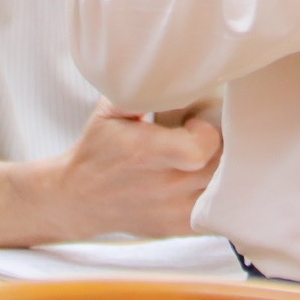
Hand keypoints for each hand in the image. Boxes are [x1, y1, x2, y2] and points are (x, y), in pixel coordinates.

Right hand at [41, 101, 222, 239]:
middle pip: (218, 168)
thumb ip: (140, 90)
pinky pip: (213, 216)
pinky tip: (209, 181)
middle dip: (222, 147)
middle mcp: (161, 187)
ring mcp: (170, 212)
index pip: (200, 149)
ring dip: (223, 171)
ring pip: (221, 192)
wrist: (77, 199)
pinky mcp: (175, 228)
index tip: (195, 122)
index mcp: (145, 154)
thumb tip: (173, 70)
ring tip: (210, 156)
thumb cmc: (97, 149)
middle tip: (209, 136)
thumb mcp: (109, 110)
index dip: (206, 131)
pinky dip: (219, 198)